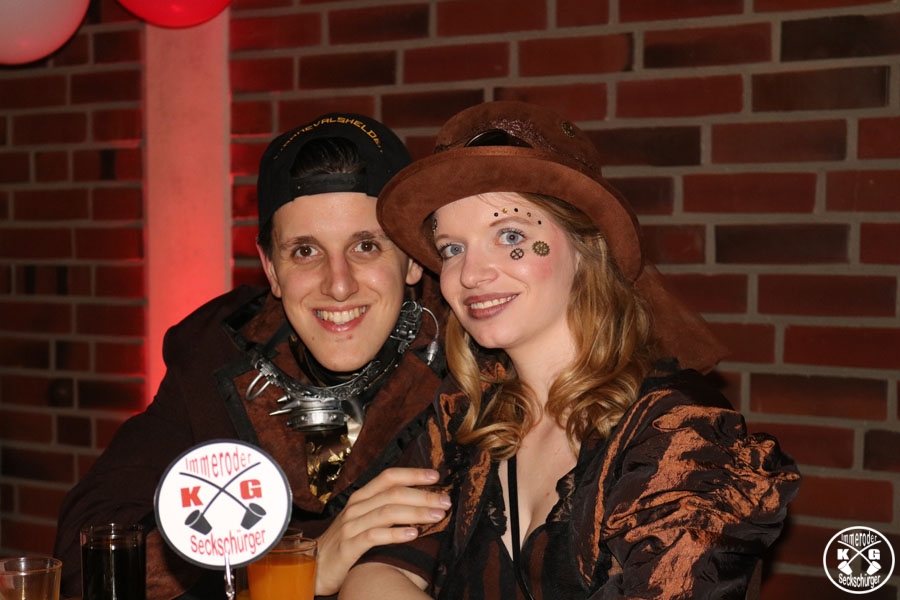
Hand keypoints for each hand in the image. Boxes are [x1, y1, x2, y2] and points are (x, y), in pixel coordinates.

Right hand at [314, 467, 449, 595]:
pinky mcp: (348, 546)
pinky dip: (396, 534)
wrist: (315, 566)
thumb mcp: (364, 520)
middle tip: (445, 501)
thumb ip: (385, 509)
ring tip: (437, 516)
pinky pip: (374, 536)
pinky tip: (413, 534)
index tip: (436, 476)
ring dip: (416, 513)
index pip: (388, 477)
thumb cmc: (346, 542)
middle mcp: (356, 507)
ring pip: (387, 512)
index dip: (413, 474)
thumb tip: (420, 502)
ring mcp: (351, 526)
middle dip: (422, 495)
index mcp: (361, 497)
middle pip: (393, 493)